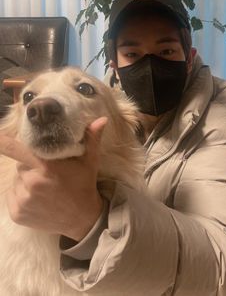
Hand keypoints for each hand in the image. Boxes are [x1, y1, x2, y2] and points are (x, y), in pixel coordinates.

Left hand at [0, 117, 106, 240]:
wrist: (82, 220)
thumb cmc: (84, 186)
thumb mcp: (89, 161)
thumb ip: (92, 139)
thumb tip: (102, 119)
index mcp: (47, 167)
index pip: (16, 149)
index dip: (5, 142)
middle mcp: (32, 182)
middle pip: (20, 164)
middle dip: (29, 164)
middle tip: (45, 171)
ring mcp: (23, 200)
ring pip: (17, 180)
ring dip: (25, 180)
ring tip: (44, 187)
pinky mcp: (17, 213)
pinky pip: (12, 195)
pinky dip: (21, 194)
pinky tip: (37, 198)